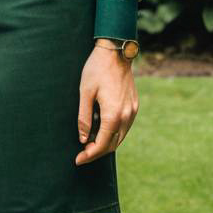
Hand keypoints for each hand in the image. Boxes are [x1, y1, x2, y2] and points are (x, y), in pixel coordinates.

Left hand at [74, 41, 138, 165]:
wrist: (115, 52)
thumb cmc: (96, 69)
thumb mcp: (85, 92)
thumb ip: (84, 118)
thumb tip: (83, 139)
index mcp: (114, 114)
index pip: (102, 144)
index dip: (89, 155)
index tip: (77, 160)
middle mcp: (126, 116)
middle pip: (112, 144)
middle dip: (97, 152)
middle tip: (82, 155)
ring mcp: (132, 111)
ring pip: (120, 137)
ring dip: (106, 144)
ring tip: (90, 145)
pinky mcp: (134, 105)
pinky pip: (125, 127)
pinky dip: (114, 134)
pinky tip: (102, 131)